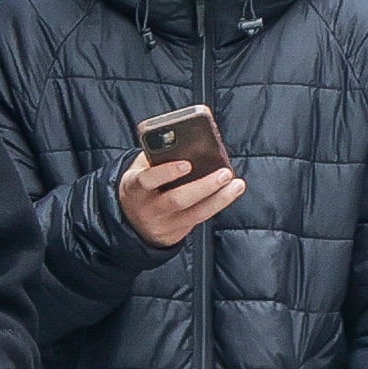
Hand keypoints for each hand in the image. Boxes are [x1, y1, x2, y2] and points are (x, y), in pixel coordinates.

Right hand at [116, 152, 248, 249]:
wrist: (130, 217)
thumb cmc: (144, 181)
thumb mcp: (141, 168)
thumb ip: (159, 155)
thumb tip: (192, 134)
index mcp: (133, 186)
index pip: (147, 180)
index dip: (166, 173)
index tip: (187, 165)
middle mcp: (147, 208)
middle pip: (177, 200)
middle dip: (203, 186)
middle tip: (225, 173)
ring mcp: (162, 224)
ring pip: (195, 214)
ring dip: (219, 199)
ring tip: (237, 184)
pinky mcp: (175, 234)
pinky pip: (199, 220)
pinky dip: (216, 205)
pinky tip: (230, 193)